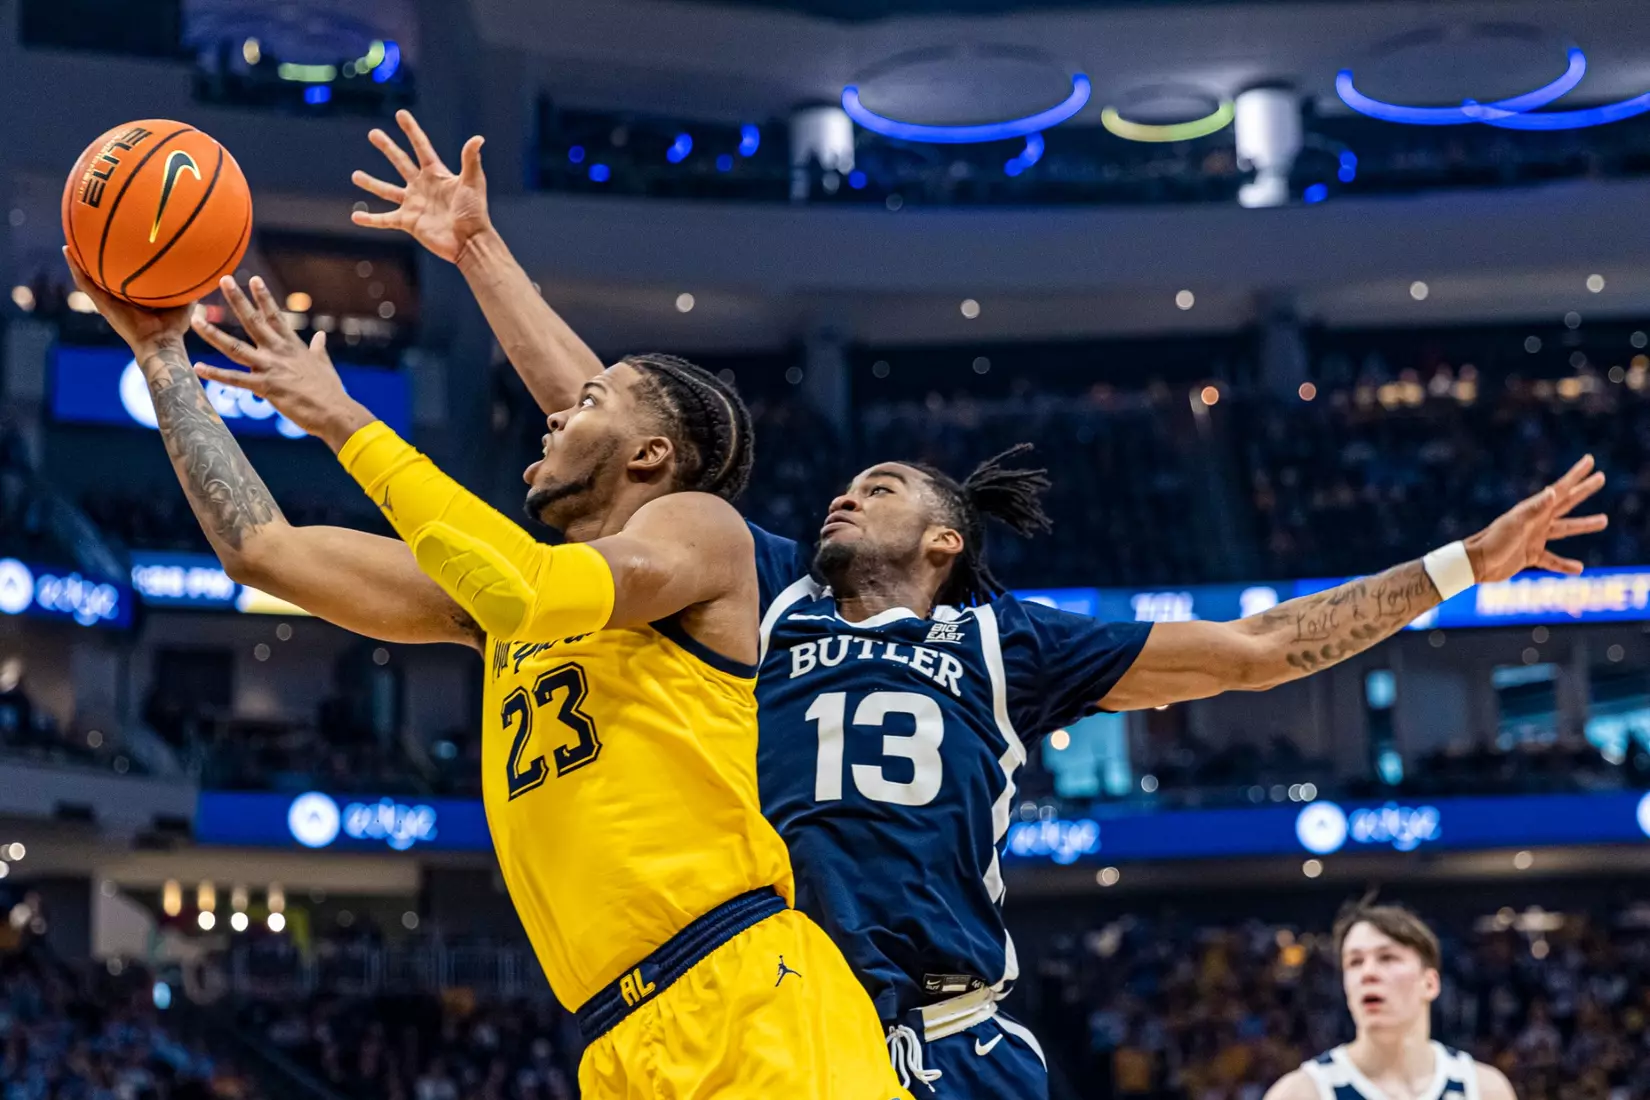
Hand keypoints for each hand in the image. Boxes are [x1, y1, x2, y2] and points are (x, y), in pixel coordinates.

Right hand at [61, 247, 194, 356]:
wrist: (160, 344)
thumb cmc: (174, 328)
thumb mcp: (184, 303)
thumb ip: (189, 288)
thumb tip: (201, 270)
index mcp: (133, 300)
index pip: (123, 281)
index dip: (118, 267)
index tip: (115, 248)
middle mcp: (117, 300)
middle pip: (102, 279)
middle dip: (94, 263)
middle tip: (87, 244)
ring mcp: (107, 302)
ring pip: (87, 280)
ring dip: (77, 262)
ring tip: (69, 244)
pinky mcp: (102, 304)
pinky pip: (85, 283)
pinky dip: (75, 267)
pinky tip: (68, 251)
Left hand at [191, 275, 373, 451]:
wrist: (335, 412)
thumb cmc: (330, 391)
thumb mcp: (323, 364)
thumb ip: (318, 348)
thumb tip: (321, 335)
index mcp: (293, 346)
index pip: (275, 316)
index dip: (264, 297)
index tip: (254, 279)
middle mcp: (278, 352)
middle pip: (253, 321)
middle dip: (237, 300)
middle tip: (224, 279)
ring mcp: (270, 368)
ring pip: (235, 348)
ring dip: (213, 334)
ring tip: (195, 319)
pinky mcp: (266, 387)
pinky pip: (235, 379)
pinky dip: (215, 374)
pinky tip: (197, 367)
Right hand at [351, 109, 490, 264]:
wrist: (470, 241)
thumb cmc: (474, 212)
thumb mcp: (473, 183)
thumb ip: (470, 160)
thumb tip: (478, 138)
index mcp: (437, 174)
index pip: (421, 147)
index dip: (411, 131)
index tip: (400, 114)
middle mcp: (422, 186)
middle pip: (401, 162)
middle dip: (388, 147)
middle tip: (373, 133)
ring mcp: (414, 204)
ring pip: (387, 191)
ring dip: (371, 183)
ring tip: (355, 175)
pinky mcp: (408, 222)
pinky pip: (385, 220)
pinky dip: (370, 220)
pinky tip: (355, 217)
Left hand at [1465, 454, 1608, 580]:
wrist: (1476, 564)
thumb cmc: (1493, 542)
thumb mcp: (1515, 524)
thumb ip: (1534, 509)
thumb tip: (1554, 491)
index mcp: (1534, 510)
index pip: (1561, 489)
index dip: (1576, 475)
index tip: (1590, 460)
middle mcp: (1537, 521)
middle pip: (1567, 503)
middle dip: (1584, 490)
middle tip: (1601, 478)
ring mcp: (1534, 538)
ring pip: (1565, 529)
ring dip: (1584, 525)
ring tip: (1603, 520)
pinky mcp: (1530, 556)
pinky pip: (1552, 560)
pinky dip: (1565, 564)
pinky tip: (1579, 568)